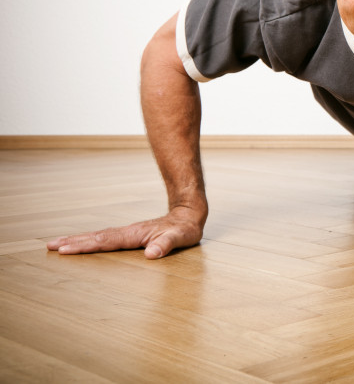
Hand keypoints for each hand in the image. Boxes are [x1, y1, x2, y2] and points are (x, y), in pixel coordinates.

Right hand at [46, 206, 204, 259]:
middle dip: (73, 241)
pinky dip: (90, 240)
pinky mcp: (131, 235)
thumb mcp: (181, 238)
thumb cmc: (185, 229)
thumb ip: (167, 244)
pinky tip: (83, 244)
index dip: (86, 245)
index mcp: (135, 234)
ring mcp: (128, 233)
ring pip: (99, 236)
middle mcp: (128, 232)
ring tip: (57, 244)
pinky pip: (106, 238)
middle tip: (50, 246)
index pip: (106, 240)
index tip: (65, 249)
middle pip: (96, 236)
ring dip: (78, 239)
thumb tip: (151, 254)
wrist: (189, 214)